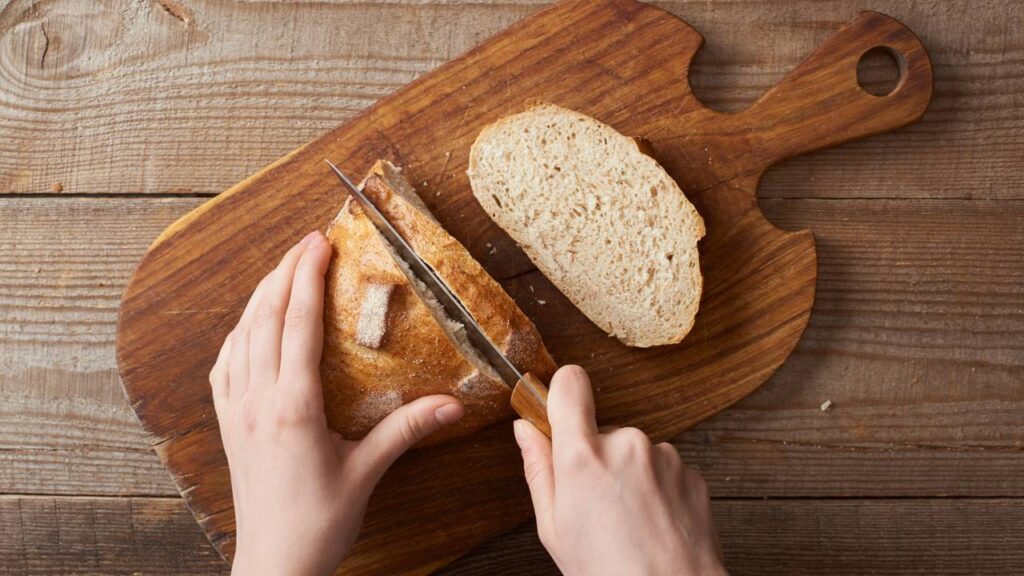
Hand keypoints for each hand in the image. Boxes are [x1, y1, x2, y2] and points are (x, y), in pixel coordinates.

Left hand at [209, 231, 464, 575]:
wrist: (273, 564)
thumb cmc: (318, 522)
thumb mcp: (367, 473)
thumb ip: (406, 430)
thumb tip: (451, 403)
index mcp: (293, 406)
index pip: (298, 324)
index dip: (307, 278)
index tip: (320, 244)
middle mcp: (258, 400)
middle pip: (265, 317)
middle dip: (284, 272)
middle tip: (307, 242)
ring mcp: (237, 410)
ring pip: (241, 335)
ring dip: (260, 295)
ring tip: (283, 269)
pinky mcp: (230, 423)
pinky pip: (226, 364)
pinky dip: (239, 332)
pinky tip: (250, 325)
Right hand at [514, 365, 726, 575]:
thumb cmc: (608, 573)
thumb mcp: (554, 529)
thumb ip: (538, 470)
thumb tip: (524, 429)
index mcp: (583, 457)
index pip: (570, 384)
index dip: (561, 391)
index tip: (557, 410)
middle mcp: (627, 444)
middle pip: (601, 430)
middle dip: (596, 458)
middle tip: (597, 507)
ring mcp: (664, 456)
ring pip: (634, 452)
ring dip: (629, 476)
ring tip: (629, 524)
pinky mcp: (691, 472)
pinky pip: (662, 469)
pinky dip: (656, 490)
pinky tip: (652, 525)